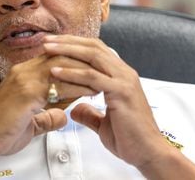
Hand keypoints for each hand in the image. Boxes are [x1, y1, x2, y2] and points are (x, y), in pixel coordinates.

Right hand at [0, 54, 97, 156]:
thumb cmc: (0, 131)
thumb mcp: (29, 122)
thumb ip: (46, 116)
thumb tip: (61, 116)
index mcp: (22, 74)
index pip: (54, 58)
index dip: (75, 61)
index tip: (93, 67)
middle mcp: (23, 72)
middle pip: (60, 55)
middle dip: (83, 61)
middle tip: (103, 69)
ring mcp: (24, 80)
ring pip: (62, 66)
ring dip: (84, 72)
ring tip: (102, 80)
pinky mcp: (27, 92)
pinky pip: (59, 85)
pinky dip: (77, 87)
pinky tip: (91, 92)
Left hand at [42, 35, 168, 166]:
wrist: (148, 154)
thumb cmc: (130, 139)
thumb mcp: (103, 122)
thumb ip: (90, 113)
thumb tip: (76, 109)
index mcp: (121, 76)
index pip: (96, 50)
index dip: (74, 44)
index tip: (53, 44)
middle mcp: (124, 73)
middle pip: (93, 47)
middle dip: (67, 41)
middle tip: (46, 40)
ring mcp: (124, 80)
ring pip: (93, 56)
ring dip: (67, 50)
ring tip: (47, 49)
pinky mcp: (121, 92)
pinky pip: (93, 77)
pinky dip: (72, 73)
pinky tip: (56, 72)